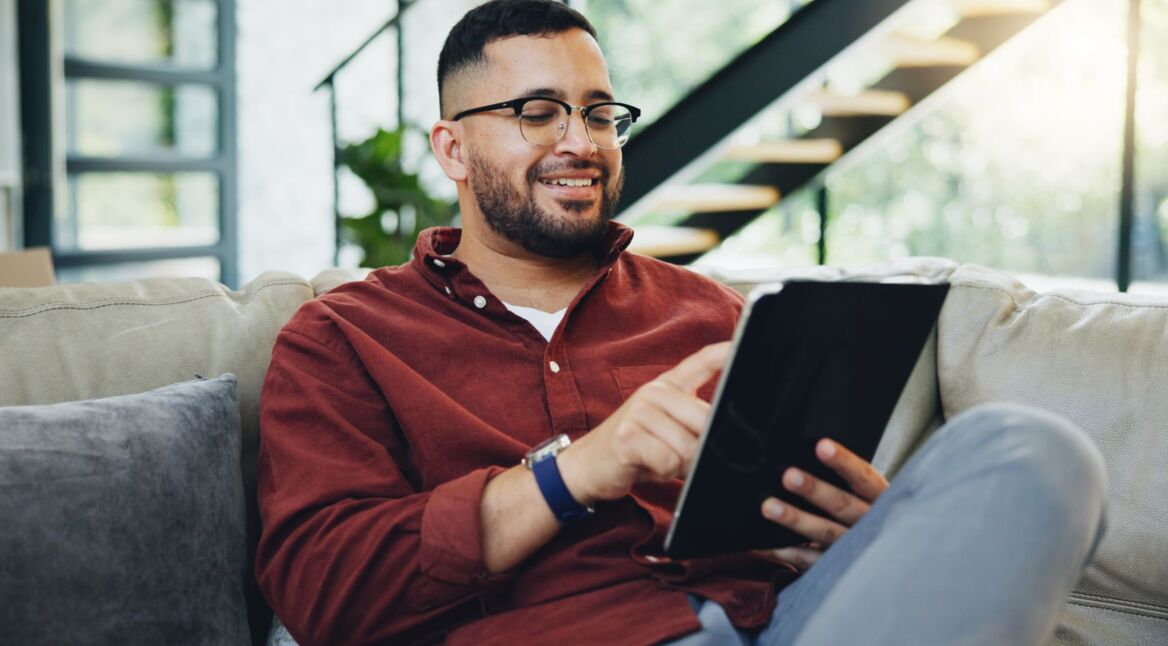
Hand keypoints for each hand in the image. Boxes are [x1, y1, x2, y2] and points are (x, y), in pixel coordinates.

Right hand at [557, 342, 730, 505]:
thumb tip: (724, 430)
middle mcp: (654, 392)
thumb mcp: (665, 428)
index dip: (724, 353)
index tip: (741, 344)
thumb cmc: (635, 449)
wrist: (587, 465)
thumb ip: (692, 422)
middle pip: (705, 419)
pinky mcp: (628, 436)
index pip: (700, 362)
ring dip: (678, 465)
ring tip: (656, 459)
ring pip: (688, 447)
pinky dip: (662, 473)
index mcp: (666, 387)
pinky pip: (668, 461)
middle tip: (677, 456)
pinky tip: (645, 466)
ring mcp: (639, 412)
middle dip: (700, 449)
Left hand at [754, 439, 887, 570]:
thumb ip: (850, 481)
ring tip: (769, 507)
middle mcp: (871, 522)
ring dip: (796, 520)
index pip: (863, 476)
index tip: (821, 446)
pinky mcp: (840, 568)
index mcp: (881, 498)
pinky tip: (766, 545)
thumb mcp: (872, 497)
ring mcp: (856, 547)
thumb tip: (812, 451)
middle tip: (788, 476)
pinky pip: (812, 561)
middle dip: (815, 490)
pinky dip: (788, 552)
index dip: (844, 462)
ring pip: (825, 532)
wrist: (892, 561)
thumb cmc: (871, 514)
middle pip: (842, 504)